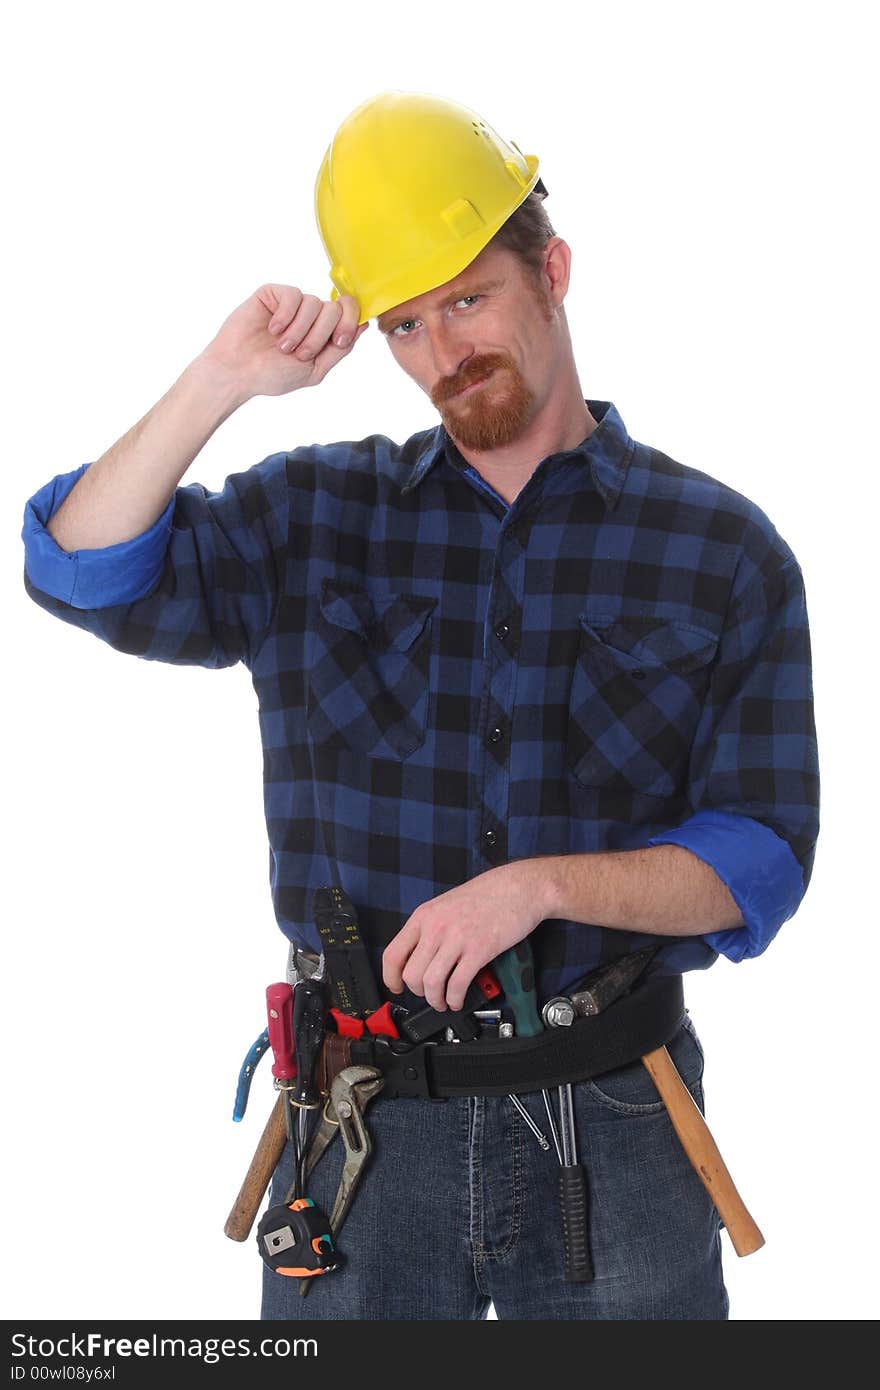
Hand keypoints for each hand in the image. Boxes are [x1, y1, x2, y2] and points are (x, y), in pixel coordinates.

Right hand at [198, 283, 367, 399]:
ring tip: (282, 347)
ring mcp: (292, 304)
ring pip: (314, 303)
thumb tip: (364, 325)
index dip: (349, 322)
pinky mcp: (273, 294)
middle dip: (319, 336)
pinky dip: (285, 317)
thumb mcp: (315, 370)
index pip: (349, 313)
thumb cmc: (272, 375)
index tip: (339, 341)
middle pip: (333, 309)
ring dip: (300, 330)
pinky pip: (293, 296)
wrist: (237, 372)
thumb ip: (340, 349)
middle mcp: (310, 316)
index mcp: (323, 332)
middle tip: (299, 353)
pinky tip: (272, 330)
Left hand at [382, 862, 548, 1011]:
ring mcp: (457, 939)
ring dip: (436, 1001)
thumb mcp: (445, 905)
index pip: (392, 954)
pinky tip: (458, 999)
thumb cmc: (487, 894)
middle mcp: (436, 927)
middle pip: (411, 975)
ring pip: (431, 984)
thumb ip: (430, 928)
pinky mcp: (479, 950)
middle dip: (419, 993)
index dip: (391, 978)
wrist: (518, 887)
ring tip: (444, 1002)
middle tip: (429, 995)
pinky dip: (455, 1000)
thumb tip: (419, 957)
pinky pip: (457, 985)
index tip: (397, 987)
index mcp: (424, 916)